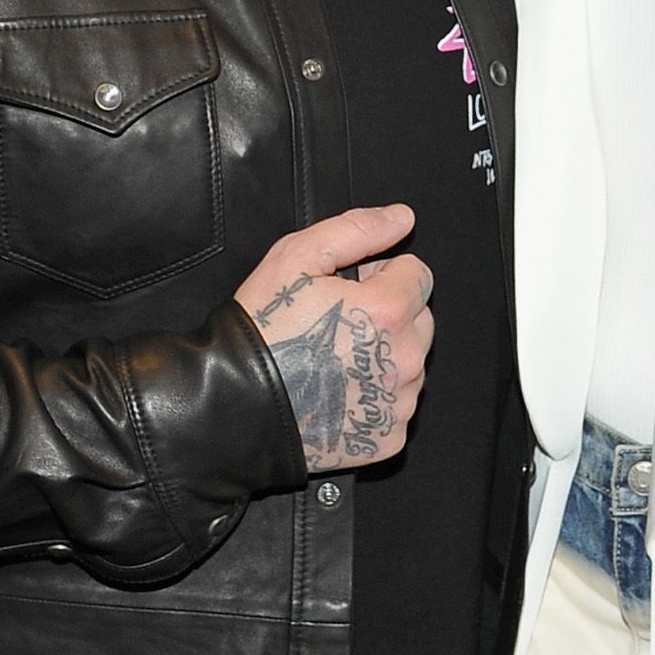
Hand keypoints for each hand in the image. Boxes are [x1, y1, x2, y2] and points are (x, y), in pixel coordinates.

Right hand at [233, 206, 434, 473]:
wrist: (234, 404)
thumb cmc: (263, 330)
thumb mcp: (296, 258)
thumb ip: (357, 230)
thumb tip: (402, 217)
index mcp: (390, 311)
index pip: (419, 274)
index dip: (381, 275)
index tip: (349, 289)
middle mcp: (405, 359)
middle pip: (421, 320)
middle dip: (389, 315)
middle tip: (339, 325)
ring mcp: (398, 403)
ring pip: (412, 363)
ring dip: (385, 357)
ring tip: (334, 361)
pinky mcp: (388, 437)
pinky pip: (397, 407)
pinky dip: (375, 400)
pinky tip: (338, 393)